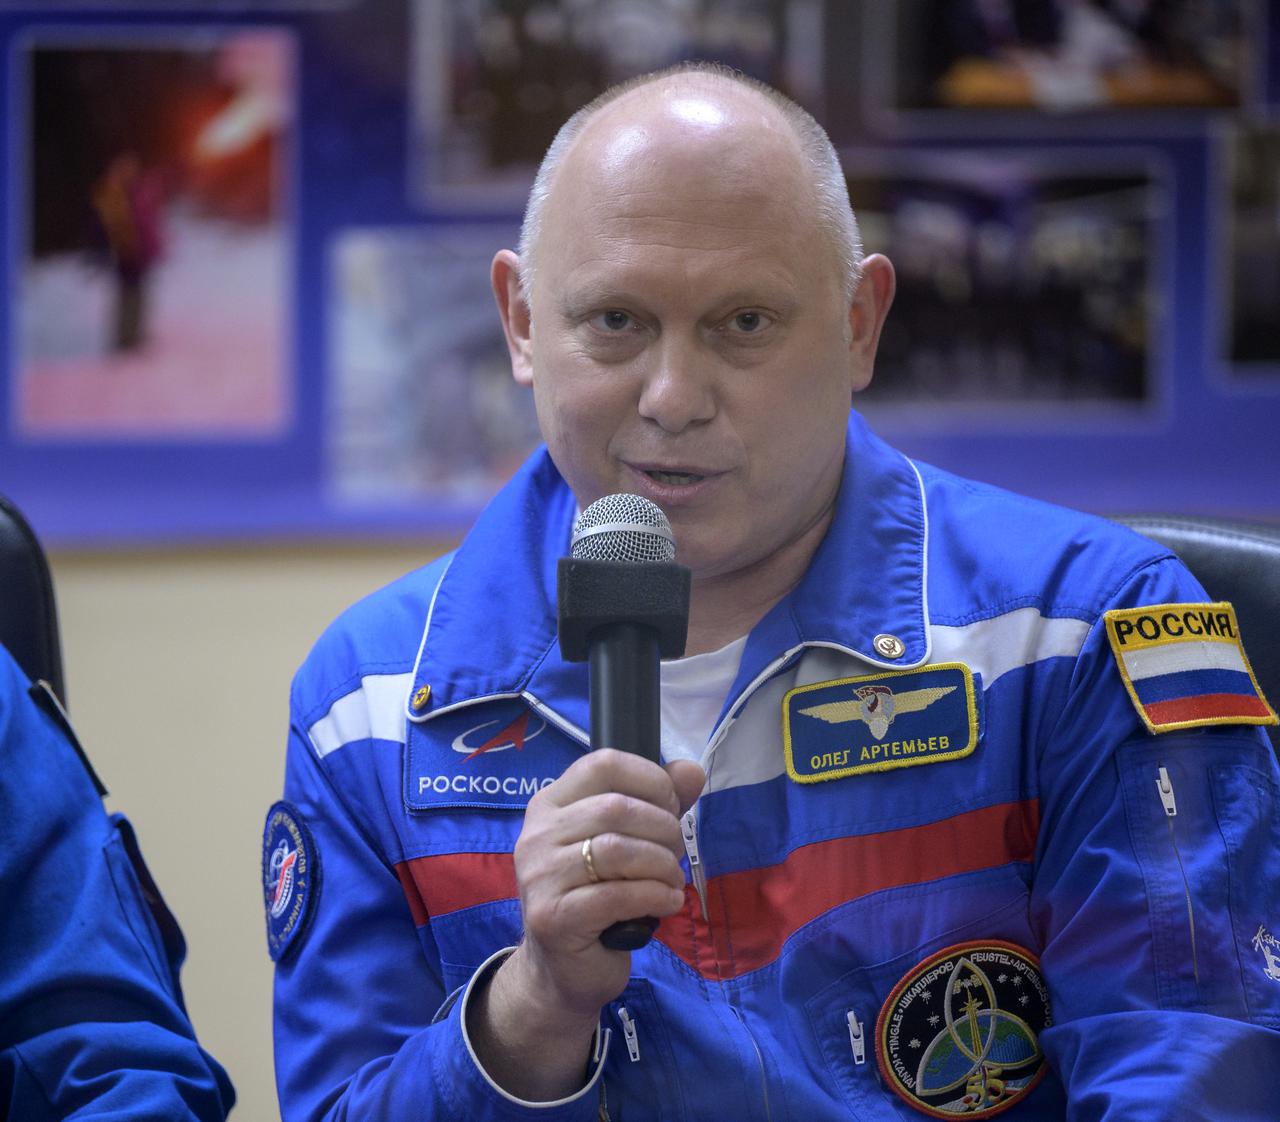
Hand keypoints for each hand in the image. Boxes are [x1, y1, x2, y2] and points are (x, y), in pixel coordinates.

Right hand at [468, 749, 703, 1098]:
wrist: (561, 972)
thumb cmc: (597, 898)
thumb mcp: (626, 843)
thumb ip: (658, 804)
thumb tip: (692, 772)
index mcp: (550, 804)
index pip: (603, 764)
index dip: (650, 780)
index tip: (672, 808)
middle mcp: (537, 833)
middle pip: (616, 807)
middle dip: (663, 829)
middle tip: (676, 853)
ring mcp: (540, 875)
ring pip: (617, 850)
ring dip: (662, 864)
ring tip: (672, 880)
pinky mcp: (553, 917)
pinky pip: (617, 895)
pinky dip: (655, 896)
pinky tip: (667, 902)